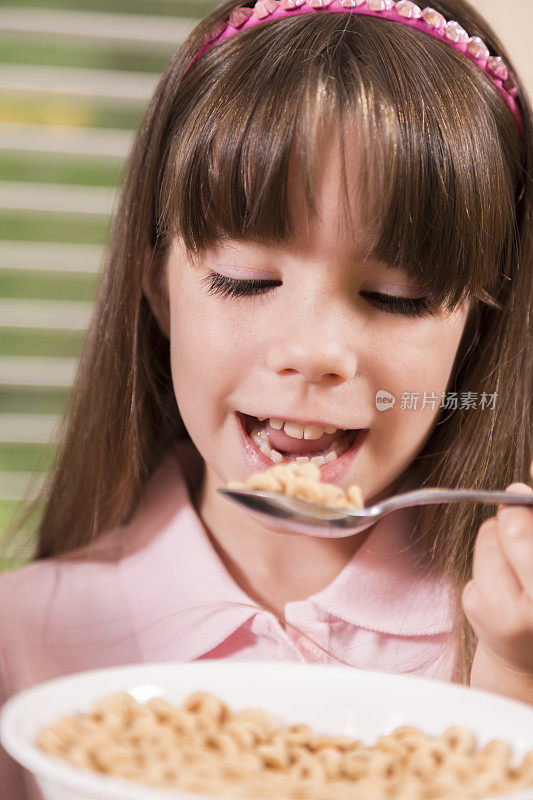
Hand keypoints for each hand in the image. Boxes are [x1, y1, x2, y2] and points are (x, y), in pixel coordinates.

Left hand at [462, 460, 532, 703]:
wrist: (527, 662)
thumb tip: (522, 482)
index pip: (529, 532)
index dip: (526, 505)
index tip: (521, 493)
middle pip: (516, 529)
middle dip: (513, 518)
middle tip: (515, 520)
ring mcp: (512, 611)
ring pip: (489, 539)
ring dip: (495, 541)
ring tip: (512, 566)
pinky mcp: (480, 611)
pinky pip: (474, 562)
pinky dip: (483, 566)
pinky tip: (499, 588)